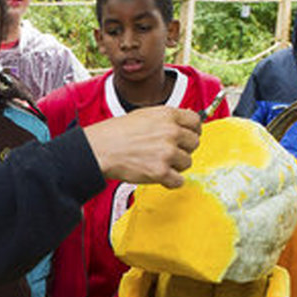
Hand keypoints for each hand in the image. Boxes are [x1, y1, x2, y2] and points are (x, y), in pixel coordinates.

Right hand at [83, 106, 200, 188]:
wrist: (100, 150)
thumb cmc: (116, 133)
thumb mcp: (144, 115)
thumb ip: (166, 119)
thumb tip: (185, 124)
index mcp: (167, 115)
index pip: (196, 121)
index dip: (192, 130)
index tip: (186, 137)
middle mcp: (170, 132)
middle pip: (194, 143)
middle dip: (183, 149)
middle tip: (167, 152)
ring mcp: (166, 152)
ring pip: (187, 162)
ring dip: (176, 165)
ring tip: (158, 162)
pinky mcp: (160, 172)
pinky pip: (179, 181)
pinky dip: (170, 181)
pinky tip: (159, 175)